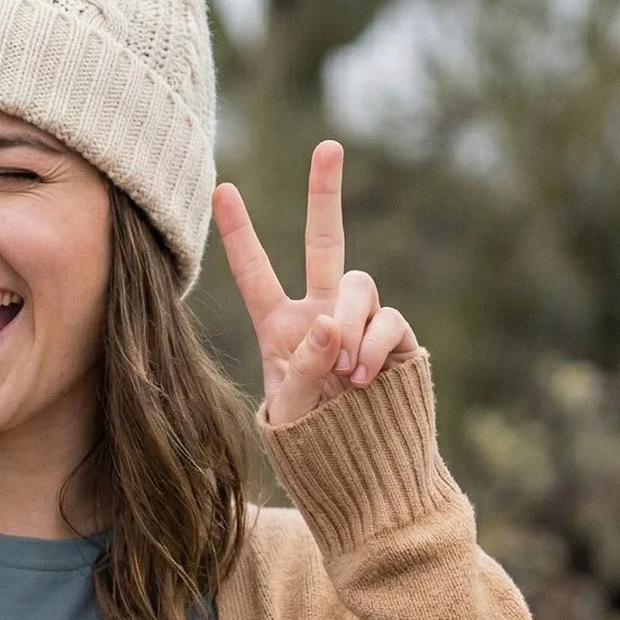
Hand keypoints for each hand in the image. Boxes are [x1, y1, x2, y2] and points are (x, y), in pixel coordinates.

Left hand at [213, 140, 418, 426]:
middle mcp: (321, 313)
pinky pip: (389, 321)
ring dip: (348, 323)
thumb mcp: (289, 414)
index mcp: (280, 326)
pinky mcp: (399, 339)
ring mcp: (362, 322)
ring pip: (358, 286)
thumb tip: (329, 324)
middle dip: (326, 193)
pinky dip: (373, 347)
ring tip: (343, 375)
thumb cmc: (314, 445)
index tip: (220, 188)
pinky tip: (362, 378)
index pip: (255, 273)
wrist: (366, 474)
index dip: (239, 233)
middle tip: (328, 146)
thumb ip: (301, 370)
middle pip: (325, 241)